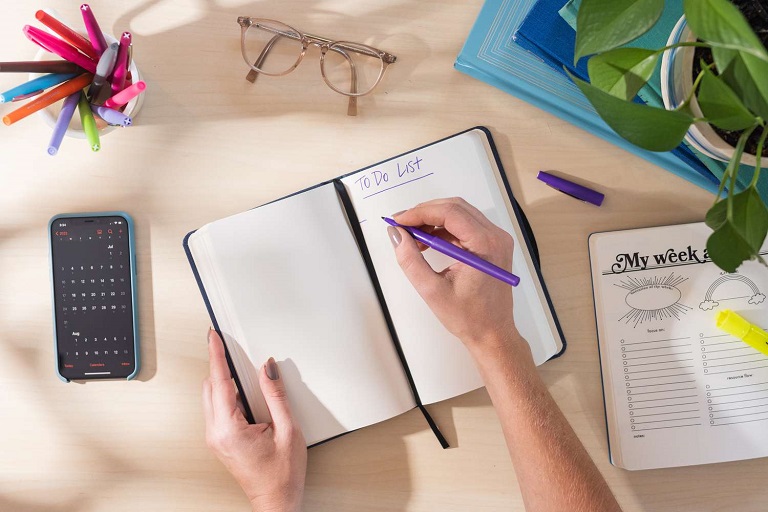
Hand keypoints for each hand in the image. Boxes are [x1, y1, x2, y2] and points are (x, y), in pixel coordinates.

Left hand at [203, 329, 306, 511]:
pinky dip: (227, 394)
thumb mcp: (288, 429)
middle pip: (210, 387)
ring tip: (239, 366)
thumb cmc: (282, 475)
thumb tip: (267, 369)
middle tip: (226, 345)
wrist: (277, 501)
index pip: (220, 382)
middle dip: (219, 365)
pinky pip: (218, 409)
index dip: (216, 356)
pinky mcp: (220, 441)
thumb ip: (276, 395)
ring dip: (224, 380)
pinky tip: (242, 391)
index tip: (213, 338)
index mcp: (229, 430)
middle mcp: (216, 434)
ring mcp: (216, 438)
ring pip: (212, 397)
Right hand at [389, 198, 529, 359]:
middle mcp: (496, 237)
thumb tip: (396, 234)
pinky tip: (428, 243)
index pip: (450, 213)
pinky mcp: (492, 245)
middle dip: (424, 213)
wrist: (492, 334)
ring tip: (412, 237)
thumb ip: (410, 259)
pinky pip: (465, 226)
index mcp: (486, 245)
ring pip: (459, 214)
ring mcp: (496, 240)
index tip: (398, 221)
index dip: (420, 213)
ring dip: (433, 220)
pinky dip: (444, 230)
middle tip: (401, 226)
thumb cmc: (468, 317)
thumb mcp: (432, 290)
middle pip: (455, 208)